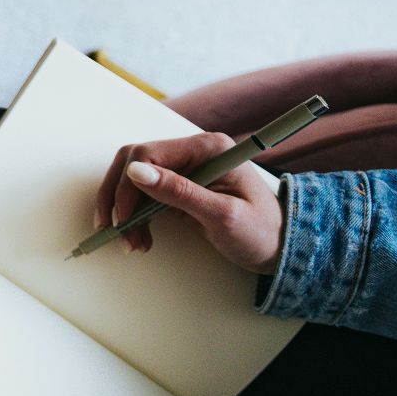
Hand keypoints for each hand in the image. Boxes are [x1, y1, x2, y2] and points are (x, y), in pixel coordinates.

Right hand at [95, 133, 283, 272]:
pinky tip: (140, 237)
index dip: (128, 186)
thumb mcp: (222, 214)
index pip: (148, 154)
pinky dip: (134, 216)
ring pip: (133, 180)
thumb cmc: (260, 231)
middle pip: (134, 163)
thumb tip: (136, 171)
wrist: (279, 247)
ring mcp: (185, 168)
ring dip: (124, 211)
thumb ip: (179, 192)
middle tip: (116, 230)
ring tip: (132, 242)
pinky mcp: (179, 186)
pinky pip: (143, 195)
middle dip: (120, 199)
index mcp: (207, 148)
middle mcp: (193, 151)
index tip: (124, 219)